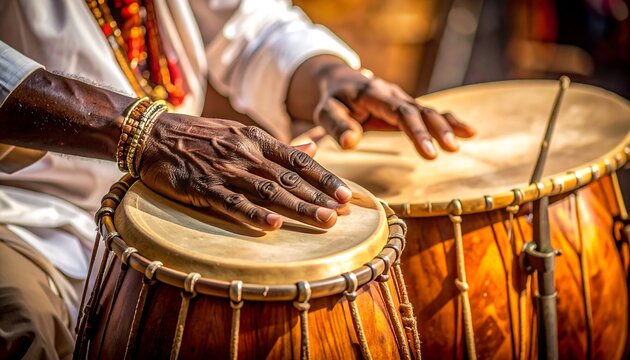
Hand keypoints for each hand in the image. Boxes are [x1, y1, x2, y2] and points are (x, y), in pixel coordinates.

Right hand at [137, 114, 352, 229]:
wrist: (152, 134)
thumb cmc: (200, 136)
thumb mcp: (241, 133)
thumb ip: (278, 146)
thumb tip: (313, 148)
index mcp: (256, 140)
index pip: (299, 160)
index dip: (324, 177)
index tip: (345, 194)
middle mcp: (246, 154)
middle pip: (289, 178)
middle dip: (318, 196)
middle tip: (342, 214)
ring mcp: (225, 171)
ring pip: (268, 191)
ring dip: (298, 207)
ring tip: (323, 221)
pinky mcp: (203, 188)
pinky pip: (232, 203)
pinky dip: (254, 214)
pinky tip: (274, 227)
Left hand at [286, 56, 475, 158]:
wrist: (338, 82)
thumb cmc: (331, 100)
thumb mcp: (325, 111)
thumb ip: (336, 125)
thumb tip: (351, 143)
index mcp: (374, 94)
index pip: (400, 112)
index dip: (416, 131)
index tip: (429, 152)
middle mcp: (392, 94)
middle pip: (419, 110)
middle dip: (436, 129)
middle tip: (450, 149)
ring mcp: (401, 100)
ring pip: (428, 110)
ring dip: (446, 125)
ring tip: (463, 140)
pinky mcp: (406, 107)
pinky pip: (429, 113)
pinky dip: (448, 121)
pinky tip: (468, 132)